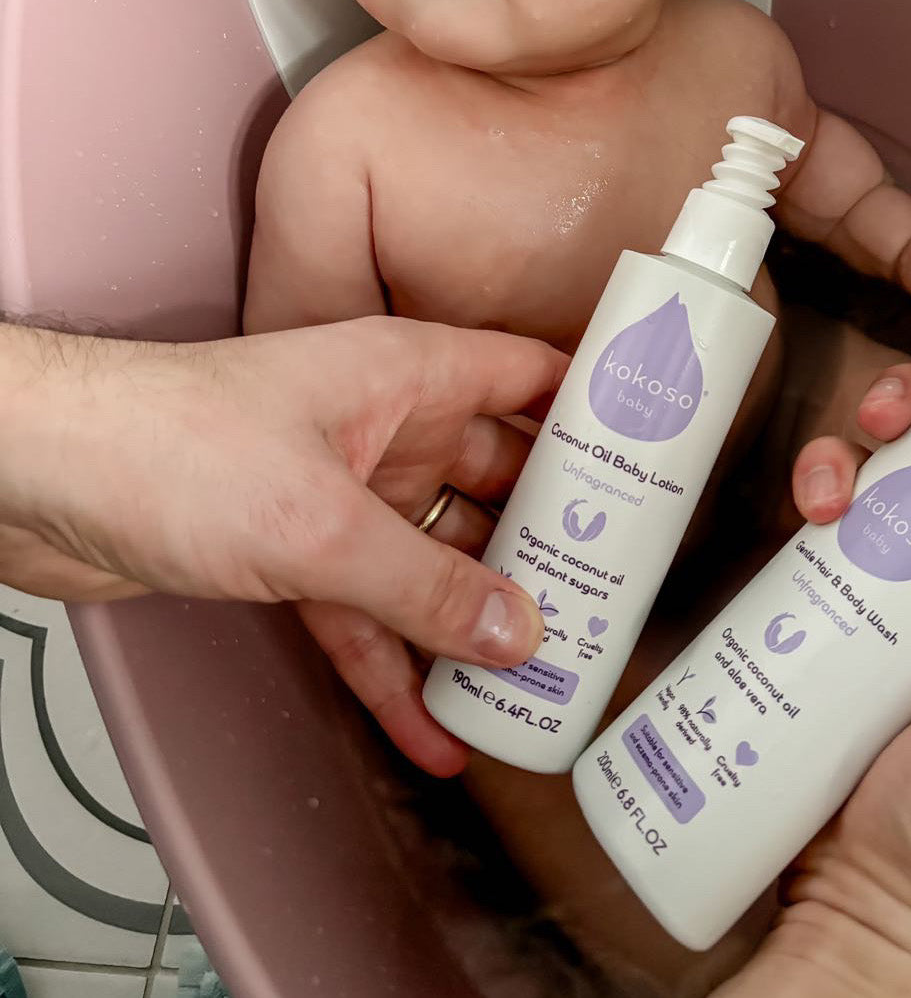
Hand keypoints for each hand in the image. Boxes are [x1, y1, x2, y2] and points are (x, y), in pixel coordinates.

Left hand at [0, 317, 566, 775]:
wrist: (46, 480)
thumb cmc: (175, 442)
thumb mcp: (323, 523)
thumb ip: (426, 584)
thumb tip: (518, 631)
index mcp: (407, 376)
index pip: (528, 378)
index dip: (594, 410)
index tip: (654, 460)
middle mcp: (385, 429)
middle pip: (495, 483)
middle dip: (549, 542)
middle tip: (610, 599)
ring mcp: (341, 495)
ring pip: (436, 562)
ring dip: (477, 622)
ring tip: (540, 682)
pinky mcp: (295, 557)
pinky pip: (369, 618)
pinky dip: (398, 670)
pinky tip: (437, 729)